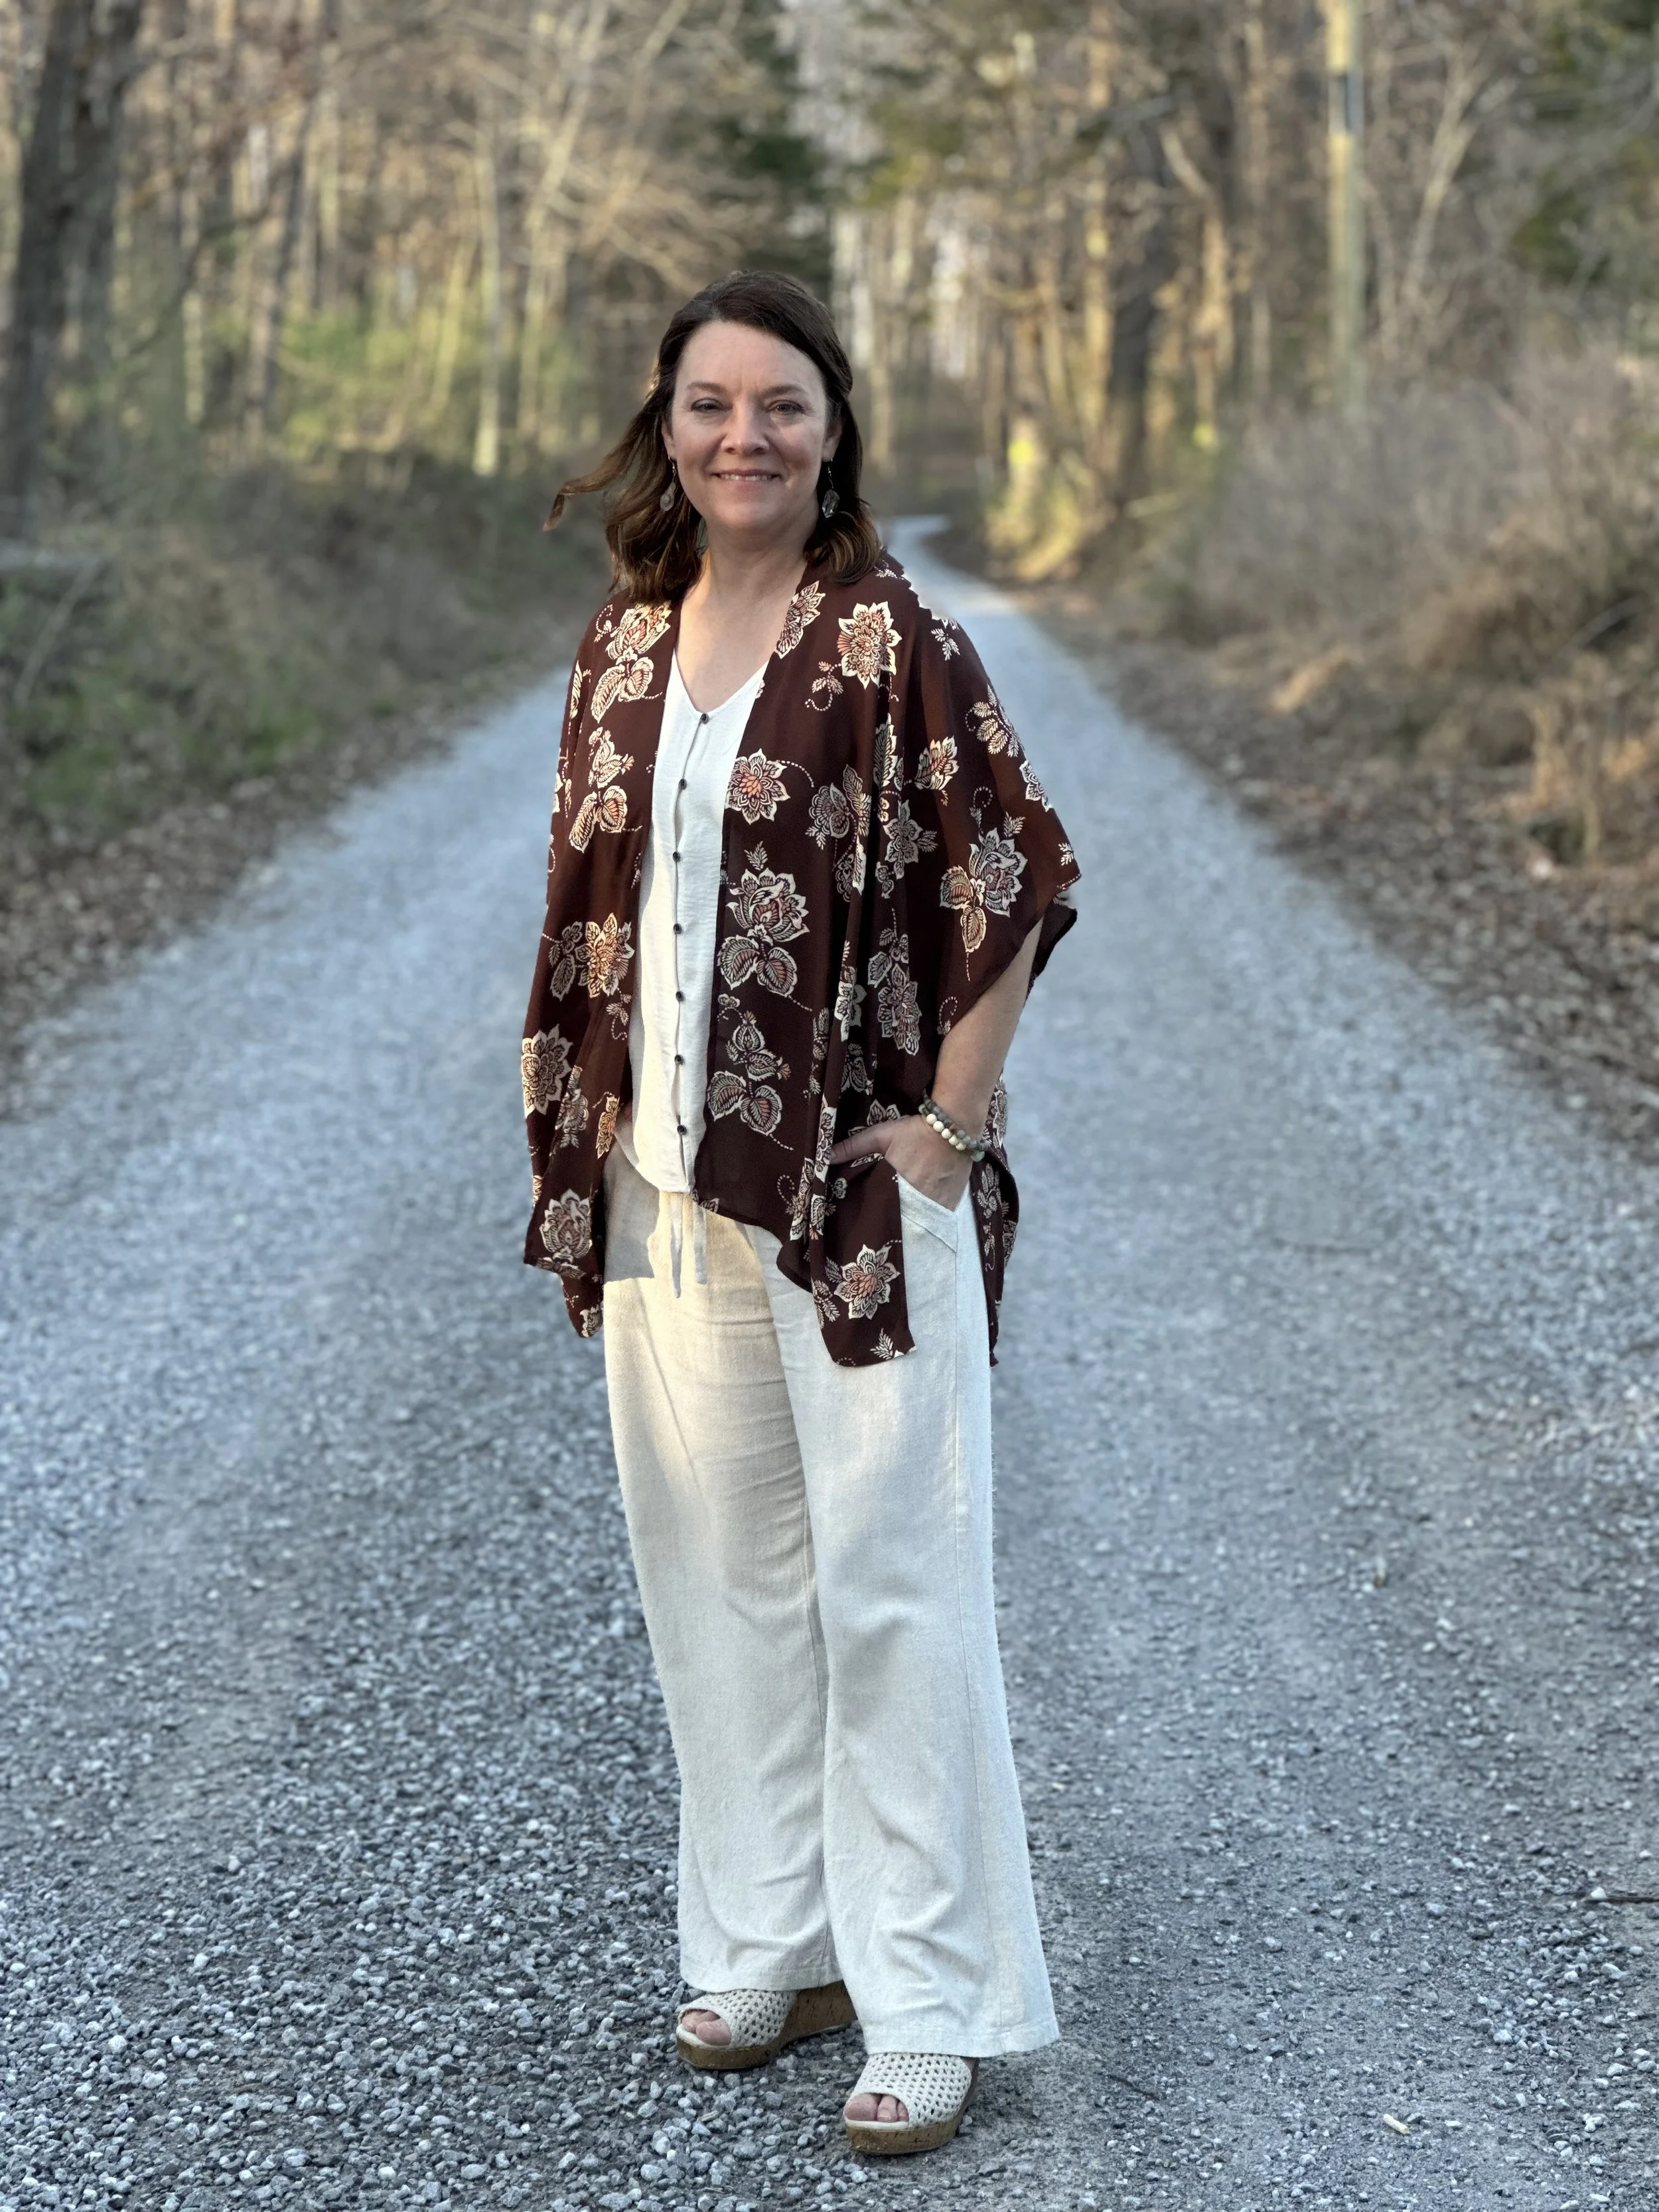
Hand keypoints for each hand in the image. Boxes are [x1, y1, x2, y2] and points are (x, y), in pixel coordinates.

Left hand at [829, 1114, 972, 1212]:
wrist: (954, 1126)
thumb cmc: (913, 1131)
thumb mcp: (880, 1136)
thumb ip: (852, 1147)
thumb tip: (823, 1157)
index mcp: (897, 1188)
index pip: (881, 1214)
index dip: (875, 1218)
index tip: (868, 1223)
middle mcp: (919, 1202)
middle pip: (902, 1221)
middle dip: (893, 1222)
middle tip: (884, 1224)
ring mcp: (938, 1205)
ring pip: (921, 1221)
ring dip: (913, 1221)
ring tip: (904, 1221)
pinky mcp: (953, 1203)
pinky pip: (938, 1217)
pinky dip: (931, 1216)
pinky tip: (925, 1212)